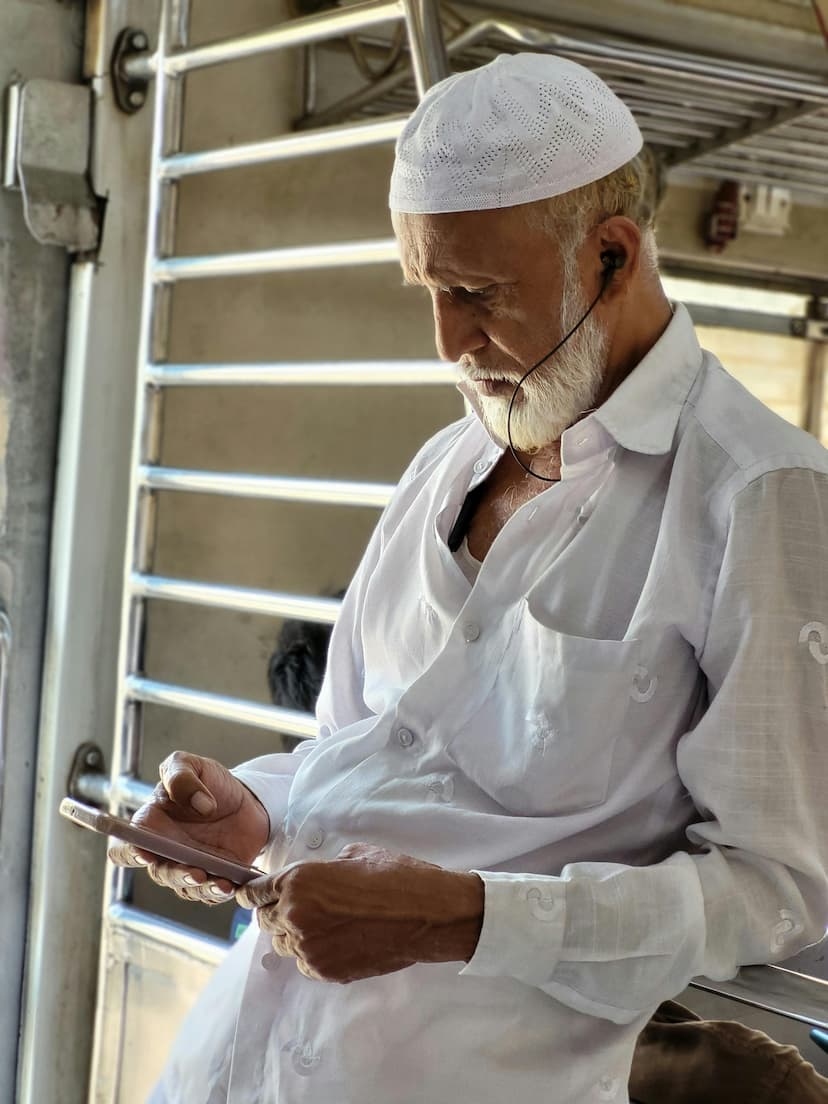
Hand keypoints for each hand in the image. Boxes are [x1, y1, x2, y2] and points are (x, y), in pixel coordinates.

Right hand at [108, 750, 269, 904]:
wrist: (247, 798)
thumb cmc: (211, 782)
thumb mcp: (192, 765)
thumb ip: (182, 776)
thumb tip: (200, 804)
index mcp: (151, 826)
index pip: (125, 848)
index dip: (128, 854)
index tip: (143, 853)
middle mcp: (165, 851)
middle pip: (158, 873)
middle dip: (174, 874)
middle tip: (194, 871)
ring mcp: (188, 866)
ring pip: (184, 888)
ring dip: (199, 888)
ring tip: (218, 882)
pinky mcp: (213, 876)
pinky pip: (209, 893)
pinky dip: (217, 893)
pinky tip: (228, 885)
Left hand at [237, 842, 483, 982]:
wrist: (427, 914)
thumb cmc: (395, 877)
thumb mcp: (355, 855)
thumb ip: (323, 868)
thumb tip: (315, 877)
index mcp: (298, 881)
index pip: (254, 892)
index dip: (254, 892)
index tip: (255, 895)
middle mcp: (296, 916)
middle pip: (265, 921)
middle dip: (275, 912)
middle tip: (298, 907)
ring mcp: (310, 948)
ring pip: (283, 945)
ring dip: (294, 934)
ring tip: (323, 924)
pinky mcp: (326, 971)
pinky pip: (306, 963)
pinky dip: (314, 953)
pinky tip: (338, 939)